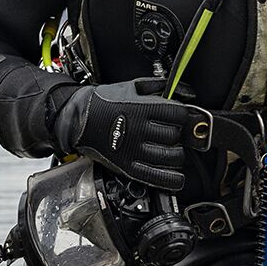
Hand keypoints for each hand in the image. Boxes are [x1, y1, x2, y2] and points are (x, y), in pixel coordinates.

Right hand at [51, 77, 208, 192]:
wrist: (79, 118)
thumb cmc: (105, 102)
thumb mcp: (131, 86)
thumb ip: (159, 86)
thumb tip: (187, 91)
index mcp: (141, 108)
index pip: (178, 114)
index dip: (184, 116)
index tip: (181, 118)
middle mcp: (138, 130)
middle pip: (174, 136)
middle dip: (178, 135)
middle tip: (173, 134)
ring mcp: (133, 150)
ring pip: (170, 157)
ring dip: (176, 155)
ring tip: (172, 151)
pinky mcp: (126, 166)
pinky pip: (155, 176)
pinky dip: (170, 179)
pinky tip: (176, 177)